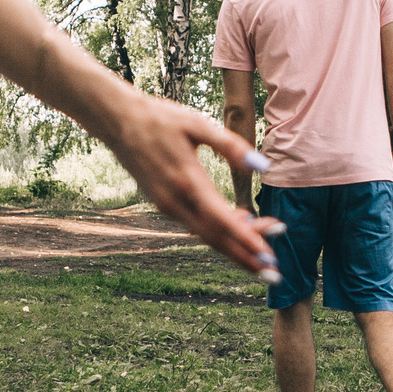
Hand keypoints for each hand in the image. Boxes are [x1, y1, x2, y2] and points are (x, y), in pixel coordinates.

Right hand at [98, 86, 280, 281]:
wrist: (117, 121)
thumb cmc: (160, 118)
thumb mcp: (197, 124)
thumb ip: (230, 146)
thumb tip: (262, 166)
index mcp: (187, 181)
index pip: (222, 220)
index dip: (247, 240)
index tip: (269, 255)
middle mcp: (175, 201)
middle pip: (215, 238)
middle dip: (245, 257)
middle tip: (274, 272)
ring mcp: (167, 205)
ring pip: (205, 235)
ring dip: (234, 248)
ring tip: (262, 258)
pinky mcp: (163, 203)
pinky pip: (195, 225)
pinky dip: (217, 233)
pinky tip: (238, 228)